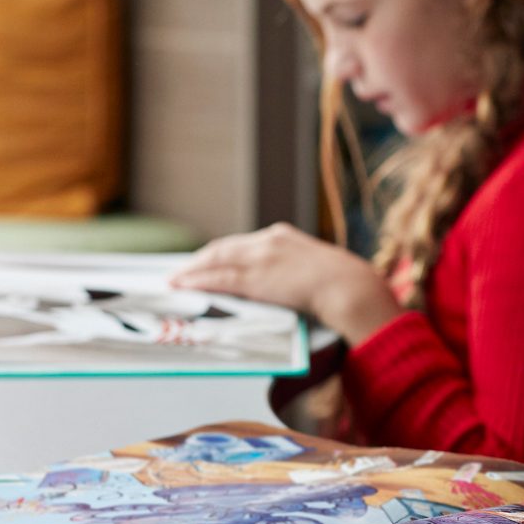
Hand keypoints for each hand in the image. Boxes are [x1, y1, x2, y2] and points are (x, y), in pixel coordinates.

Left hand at [170, 223, 400, 343]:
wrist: (348, 287)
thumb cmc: (340, 284)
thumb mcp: (313, 268)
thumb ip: (293, 271)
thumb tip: (284, 285)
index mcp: (281, 236)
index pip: (241, 244)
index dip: (219, 253)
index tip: (205, 262)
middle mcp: (266, 241)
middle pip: (222, 248)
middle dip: (199, 260)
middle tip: (181, 271)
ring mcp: (260, 258)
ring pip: (215, 262)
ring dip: (191, 271)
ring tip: (175, 281)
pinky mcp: (256, 278)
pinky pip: (219, 279)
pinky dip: (198, 281)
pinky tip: (184, 286)